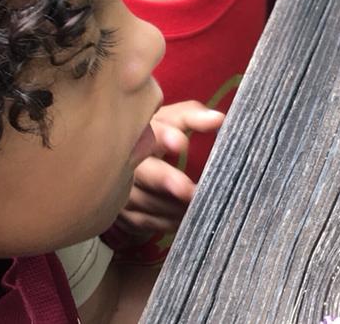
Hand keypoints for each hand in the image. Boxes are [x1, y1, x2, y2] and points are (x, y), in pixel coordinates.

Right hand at [112, 101, 224, 238]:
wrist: (124, 165)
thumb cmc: (156, 137)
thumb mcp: (171, 122)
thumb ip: (193, 117)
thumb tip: (218, 119)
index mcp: (138, 135)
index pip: (148, 134)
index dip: (163, 137)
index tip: (181, 143)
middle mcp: (124, 164)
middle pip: (144, 173)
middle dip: (165, 180)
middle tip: (189, 189)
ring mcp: (120, 192)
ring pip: (147, 201)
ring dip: (174, 205)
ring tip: (201, 205)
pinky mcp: (124, 215)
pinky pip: (148, 222)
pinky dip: (169, 222)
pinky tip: (189, 219)